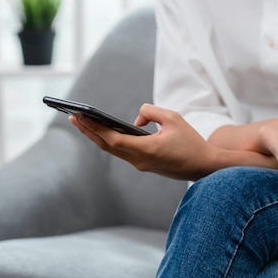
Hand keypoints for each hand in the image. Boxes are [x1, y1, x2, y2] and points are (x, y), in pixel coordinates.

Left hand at [69, 104, 276, 179]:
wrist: (204, 165)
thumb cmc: (191, 141)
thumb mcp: (173, 118)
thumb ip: (151, 112)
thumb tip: (136, 118)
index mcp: (147, 149)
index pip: (113, 139)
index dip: (95, 127)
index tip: (81, 116)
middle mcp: (140, 160)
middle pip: (107, 146)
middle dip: (89, 131)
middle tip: (73, 116)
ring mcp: (141, 165)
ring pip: (113, 150)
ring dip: (97, 136)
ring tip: (83, 122)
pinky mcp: (145, 165)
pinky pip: (123, 152)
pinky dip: (111, 141)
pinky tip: (104, 131)